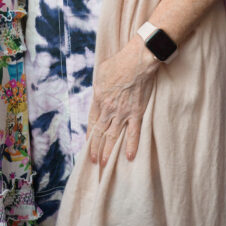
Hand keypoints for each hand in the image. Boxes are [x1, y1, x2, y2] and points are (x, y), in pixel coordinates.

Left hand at [87, 36, 158, 170]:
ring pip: (113, 136)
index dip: (90, 134)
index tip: (88, 143)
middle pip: (100, 132)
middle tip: (94, 160)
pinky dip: (131, 145)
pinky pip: (133, 133)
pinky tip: (129, 157)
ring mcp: (122, 113)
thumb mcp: (101, 72)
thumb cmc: (118, 63)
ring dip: (108, 151)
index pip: (92, 121)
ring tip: (105, 163)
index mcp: (98, 98)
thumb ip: (99, 85)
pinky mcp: (136, 114)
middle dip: (96, 148)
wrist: (135, 62)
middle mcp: (108, 109)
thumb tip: (99, 90)